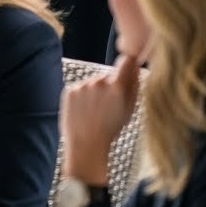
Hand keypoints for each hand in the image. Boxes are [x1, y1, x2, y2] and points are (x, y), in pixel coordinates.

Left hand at [61, 55, 140, 182]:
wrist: (86, 145)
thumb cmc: (110, 131)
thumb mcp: (129, 111)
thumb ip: (134, 86)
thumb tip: (136, 67)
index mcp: (116, 87)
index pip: (126, 61)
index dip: (128, 62)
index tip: (129, 65)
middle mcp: (98, 82)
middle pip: (108, 76)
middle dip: (109, 86)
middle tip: (108, 106)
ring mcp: (82, 86)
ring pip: (93, 83)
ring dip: (95, 92)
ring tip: (95, 112)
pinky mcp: (70, 90)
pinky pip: (80, 88)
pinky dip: (82, 97)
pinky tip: (85, 112)